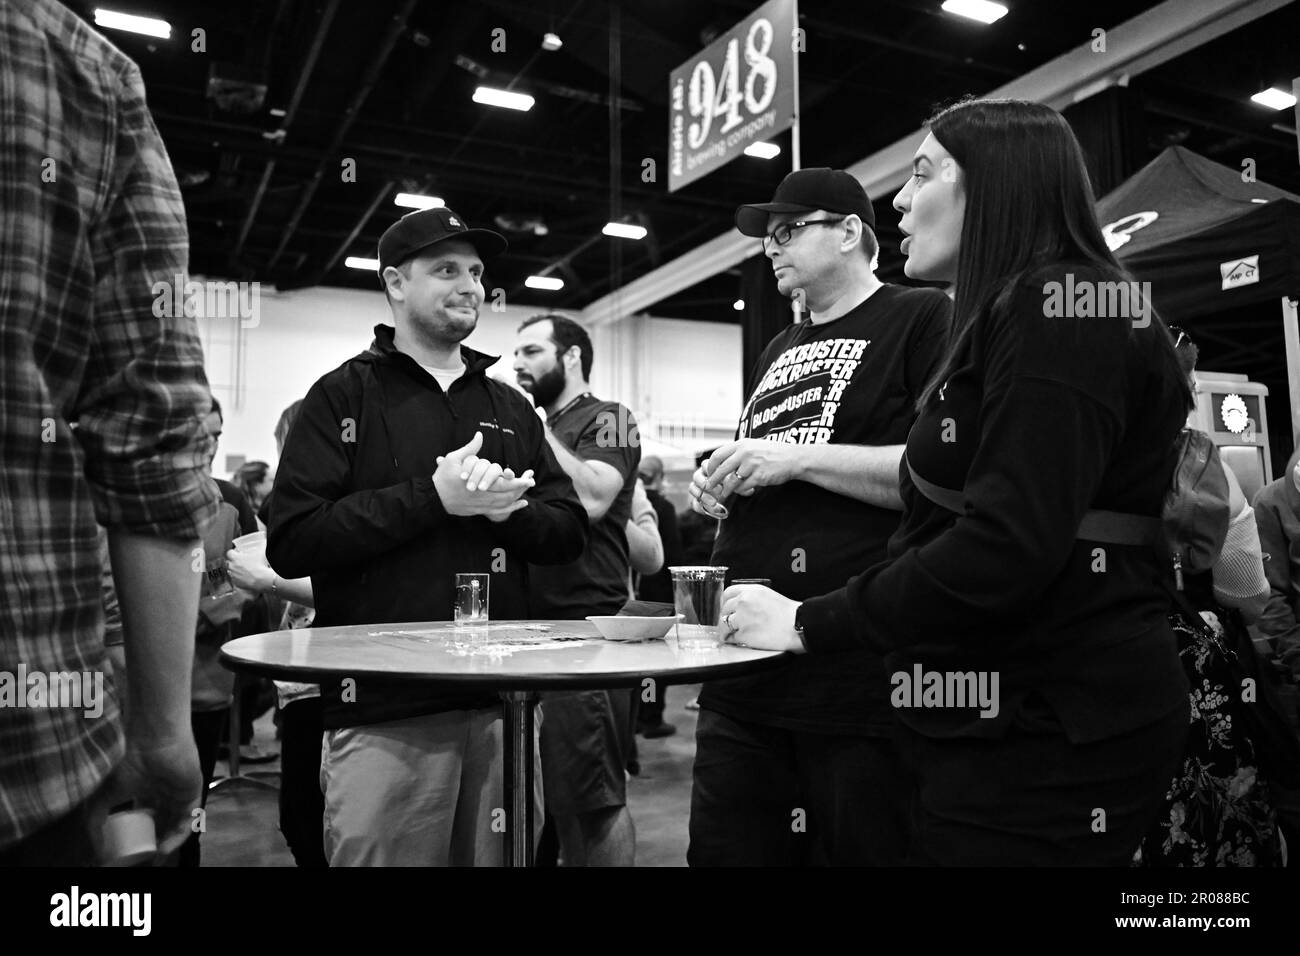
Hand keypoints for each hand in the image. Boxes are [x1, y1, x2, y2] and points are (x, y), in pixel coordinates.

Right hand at [97, 729, 202, 860]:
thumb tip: (95, 849)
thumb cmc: (126, 759)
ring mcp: (178, 791)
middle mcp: (161, 790)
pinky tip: (165, 847)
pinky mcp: (192, 791)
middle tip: (143, 859)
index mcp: (142, 788)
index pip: (143, 817)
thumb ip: (96, 820)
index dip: (137, 835)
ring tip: (154, 858)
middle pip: (161, 822)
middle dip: (152, 842)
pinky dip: (178, 835)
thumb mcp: (102, 794)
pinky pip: (188, 819)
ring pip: (174, 823)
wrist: (151, 737)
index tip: (127, 853)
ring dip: (166, 843)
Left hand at [225, 547, 273, 591]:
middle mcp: (232, 567)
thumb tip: (264, 542)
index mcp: (235, 558)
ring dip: (235, 570)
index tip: (237, 553)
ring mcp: (233, 575)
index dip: (233, 552)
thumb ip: (261, 546)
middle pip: (228, 562)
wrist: (262, 580)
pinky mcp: (236, 583)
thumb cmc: (260, 566)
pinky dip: (238, 578)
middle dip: (233, 562)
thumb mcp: (261, 552)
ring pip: (231, 571)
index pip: (229, 553)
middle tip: (241, 562)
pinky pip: (235, 579)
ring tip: (243, 570)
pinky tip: (245, 577)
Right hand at [433, 432, 533, 516]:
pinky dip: (510, 509)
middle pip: (506, 495)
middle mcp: (482, 497)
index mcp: (478, 484)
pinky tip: (518, 505)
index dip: (517, 482)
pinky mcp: (478, 510)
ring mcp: (480, 505)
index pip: (503, 484)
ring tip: (526, 493)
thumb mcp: (454, 459)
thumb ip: (470, 448)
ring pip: (503, 504)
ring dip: (516, 499)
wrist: (433, 497)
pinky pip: (497, 512)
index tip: (528, 478)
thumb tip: (480, 435)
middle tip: (530, 483)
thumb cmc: (443, 477)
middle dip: (520, 489)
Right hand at [687, 462, 730, 516]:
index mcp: (709, 469)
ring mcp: (696, 488)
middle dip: (706, 484)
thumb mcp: (732, 481)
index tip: (721, 478)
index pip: (705, 465)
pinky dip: (700, 507)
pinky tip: (710, 510)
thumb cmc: (732, 486)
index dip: (711, 471)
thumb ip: (729, 480)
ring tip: (714, 503)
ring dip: (703, 496)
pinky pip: (693, 502)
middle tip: (719, 490)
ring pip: (692, 488)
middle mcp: (701, 477)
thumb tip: (728, 483)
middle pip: (696, 476)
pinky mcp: (695, 500)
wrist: (731, 499)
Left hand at [700, 438, 799, 499]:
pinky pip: (744, 487)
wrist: (793, 458)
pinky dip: (741, 491)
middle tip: (709, 487)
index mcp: (742, 444)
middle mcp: (745, 453)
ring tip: (724, 493)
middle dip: (713, 480)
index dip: (711, 466)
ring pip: (732, 481)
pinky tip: (744, 491)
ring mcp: (752, 465)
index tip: (709, 473)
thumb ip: (739, 452)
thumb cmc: (773, 453)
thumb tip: (723, 463)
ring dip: (726, 489)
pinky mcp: (759, 476)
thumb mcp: (754, 446)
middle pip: (722, 469)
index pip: (718, 455)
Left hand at [720, 584, 803, 652]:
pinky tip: (740, 641)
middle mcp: (744, 602)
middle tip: (730, 625)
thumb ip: (752, 599)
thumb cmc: (789, 614)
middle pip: (724, 610)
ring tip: (732, 635)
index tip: (726, 609)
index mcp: (751, 591)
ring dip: (727, 631)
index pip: (728, 594)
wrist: (798, 625)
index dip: (725, 603)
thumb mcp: (769, 596)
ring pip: (723, 625)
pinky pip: (731, 638)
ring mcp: (742, 618)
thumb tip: (741, 606)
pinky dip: (733, 640)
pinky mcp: (744, 634)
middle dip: (725, 618)